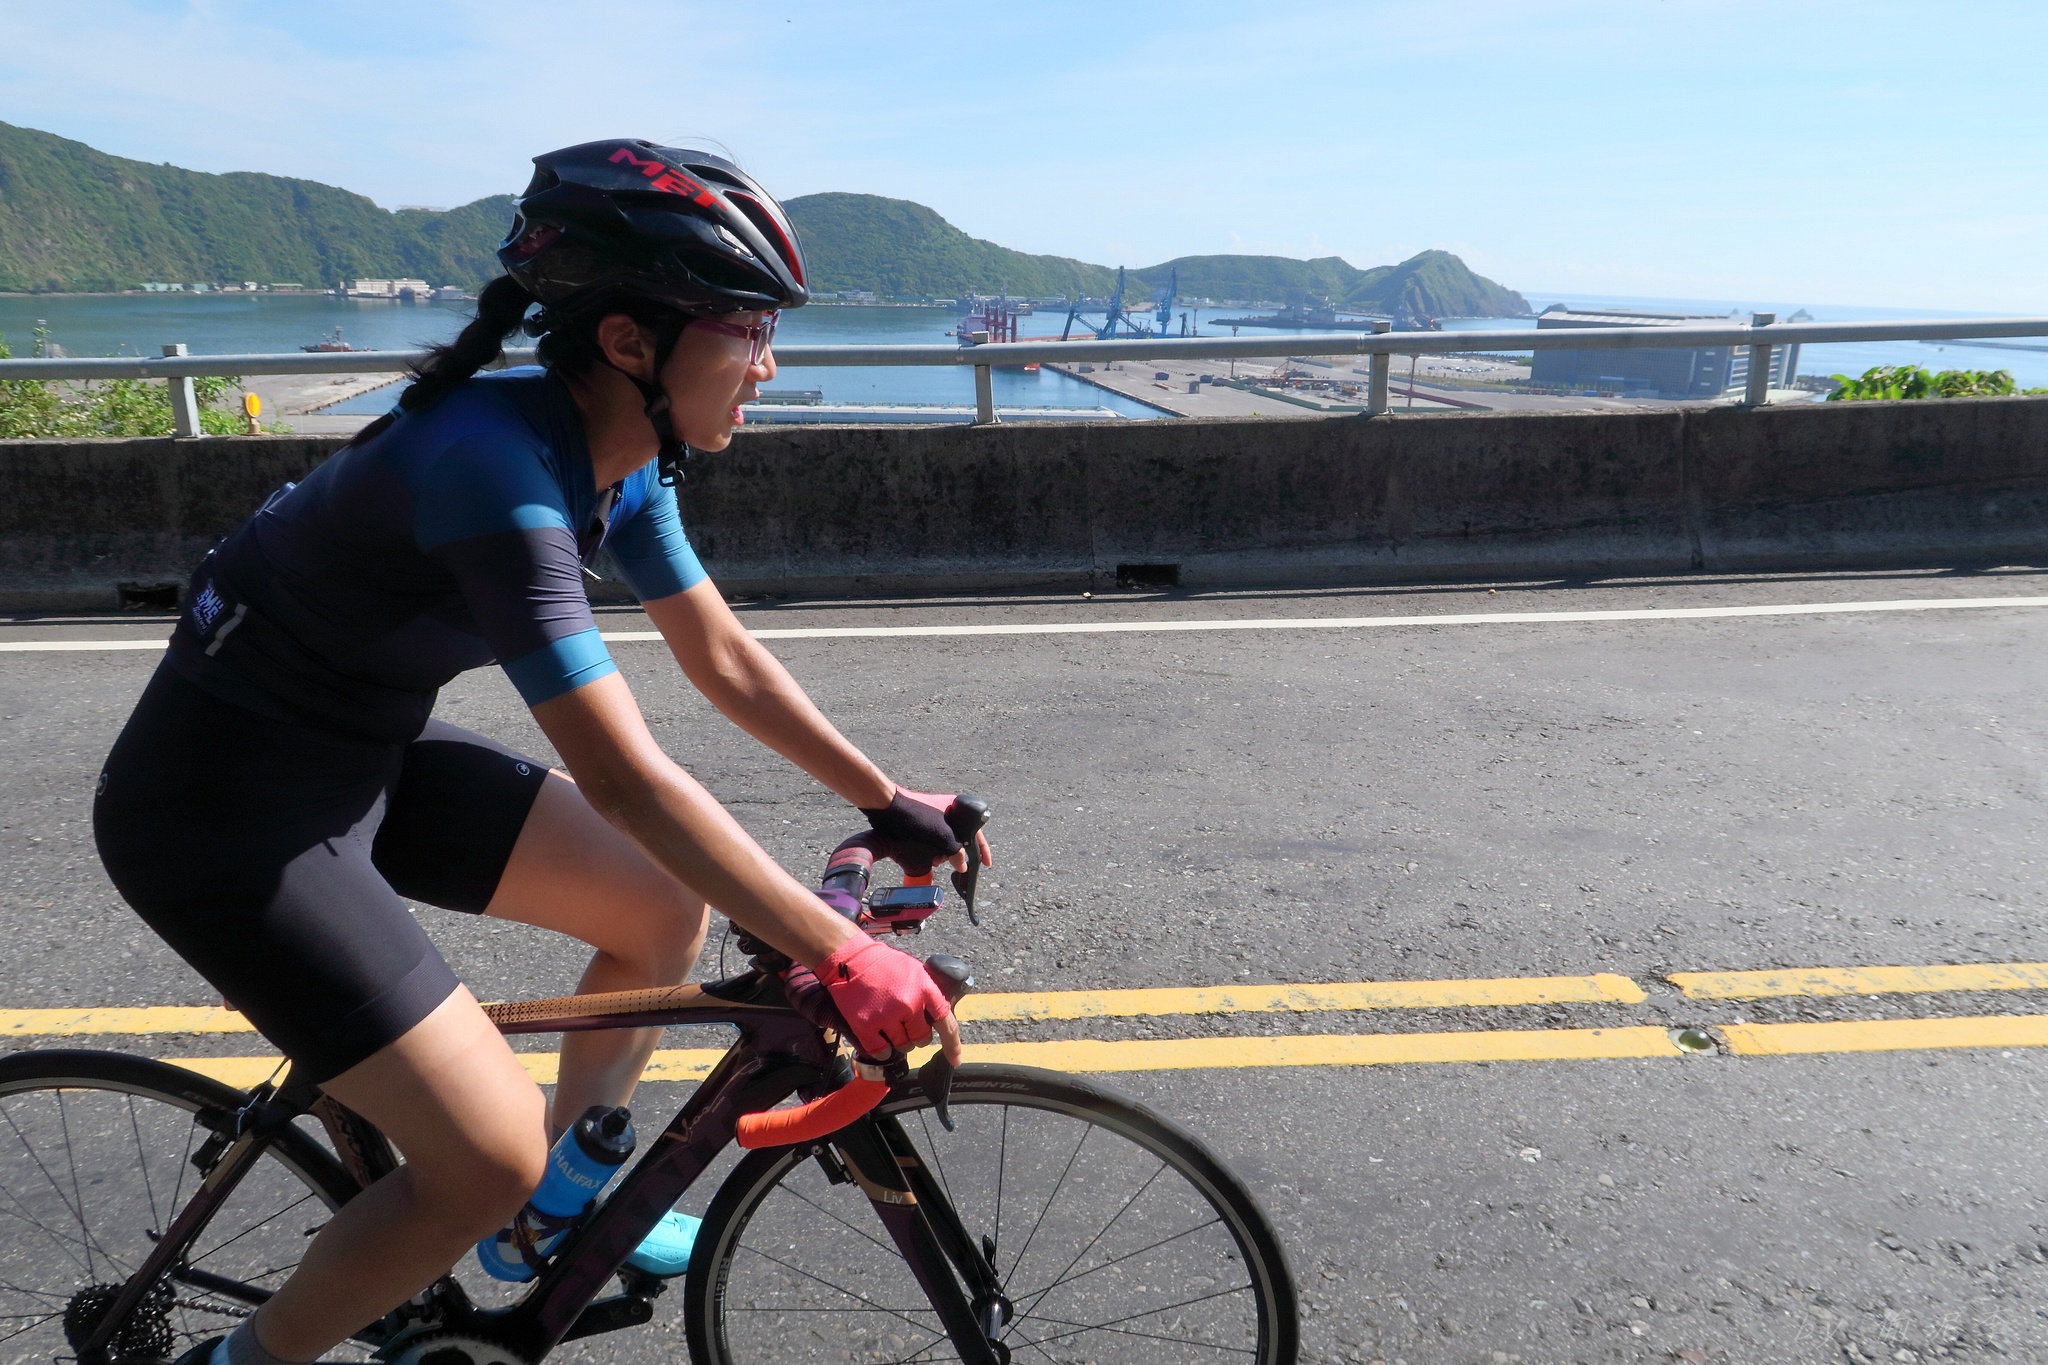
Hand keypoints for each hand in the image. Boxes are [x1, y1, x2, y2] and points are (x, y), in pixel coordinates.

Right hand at [818, 936, 962, 1064]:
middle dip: (915, 1036)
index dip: (952, 1045)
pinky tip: (878, 1037)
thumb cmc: (882, 963)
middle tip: (904, 1024)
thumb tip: (935, 1015)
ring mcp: (887, 1016)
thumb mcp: (915, 970)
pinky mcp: (866, 1025)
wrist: (850, 958)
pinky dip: (881, 1049)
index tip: (954, 1059)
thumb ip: (927, 993)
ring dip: (897, 1041)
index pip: (946, 1023)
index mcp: (925, 989)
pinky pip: (881, 1051)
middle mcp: (909, 1004)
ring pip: (902, 1046)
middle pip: (922, 1039)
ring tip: (887, 1022)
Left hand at [861, 787, 994, 876]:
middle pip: (961, 839)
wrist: (887, 808)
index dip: (983, 849)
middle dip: (956, 854)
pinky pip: (934, 842)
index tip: (987, 864)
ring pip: (946, 843)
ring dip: (942, 855)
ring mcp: (936, 819)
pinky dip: (933, 852)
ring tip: (934, 860)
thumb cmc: (916, 816)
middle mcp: (950, 813)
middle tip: (952, 864)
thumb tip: (963, 866)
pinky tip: (927, 858)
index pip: (978, 831)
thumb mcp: (941, 835)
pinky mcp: (923, 825)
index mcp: (959, 809)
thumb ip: (956, 852)